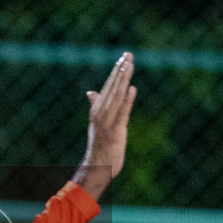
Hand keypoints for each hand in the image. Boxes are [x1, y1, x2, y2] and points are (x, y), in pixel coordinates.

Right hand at [71, 52, 136, 200]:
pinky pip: (122, 113)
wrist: (96, 167)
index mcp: (97, 109)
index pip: (108, 86)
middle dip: (121, 70)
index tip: (123, 57)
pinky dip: (127, 100)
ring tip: (130, 65)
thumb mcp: (97, 123)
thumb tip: (90, 92)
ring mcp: (107, 122)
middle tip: (128, 54)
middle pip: (112, 87)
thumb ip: (95, 105)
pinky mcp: (115, 131)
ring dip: (124, 80)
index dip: (116, 71)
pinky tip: (132, 89)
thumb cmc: (99, 146)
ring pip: (117, 96)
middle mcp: (100, 113)